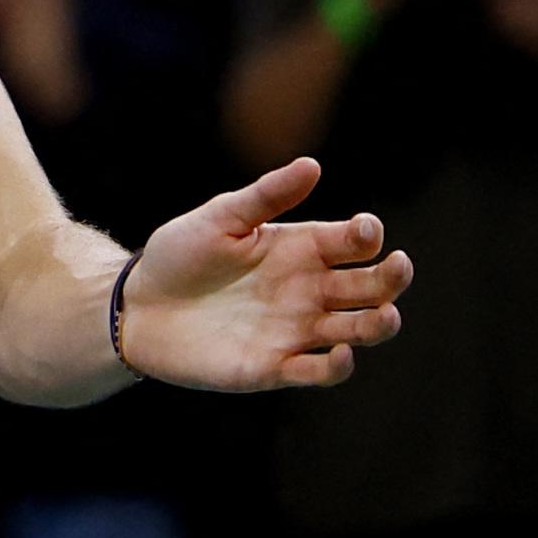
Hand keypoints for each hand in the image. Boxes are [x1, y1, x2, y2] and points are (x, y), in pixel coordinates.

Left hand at [119, 159, 410, 390]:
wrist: (139, 306)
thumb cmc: (180, 255)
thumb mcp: (220, 218)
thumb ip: (265, 196)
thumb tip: (312, 165)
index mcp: (301, 248)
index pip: (352, 242)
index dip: (367, 235)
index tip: (365, 229)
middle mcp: (309, 290)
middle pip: (370, 287)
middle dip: (391, 278)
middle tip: (398, 267)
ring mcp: (296, 329)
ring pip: (357, 330)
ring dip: (378, 325)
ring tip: (385, 316)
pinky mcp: (274, 366)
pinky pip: (318, 372)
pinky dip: (336, 366)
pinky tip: (338, 353)